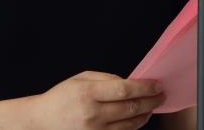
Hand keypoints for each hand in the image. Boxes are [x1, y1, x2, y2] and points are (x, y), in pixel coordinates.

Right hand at [31, 70, 165, 129]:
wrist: (42, 121)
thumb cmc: (62, 97)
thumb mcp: (80, 78)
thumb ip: (106, 78)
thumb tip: (129, 82)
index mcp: (88, 93)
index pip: (124, 90)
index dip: (144, 88)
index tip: (156, 84)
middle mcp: (92, 114)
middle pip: (130, 108)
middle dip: (150, 101)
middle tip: (161, 95)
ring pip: (130, 124)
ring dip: (145, 115)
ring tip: (153, 106)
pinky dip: (134, 126)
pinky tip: (139, 118)